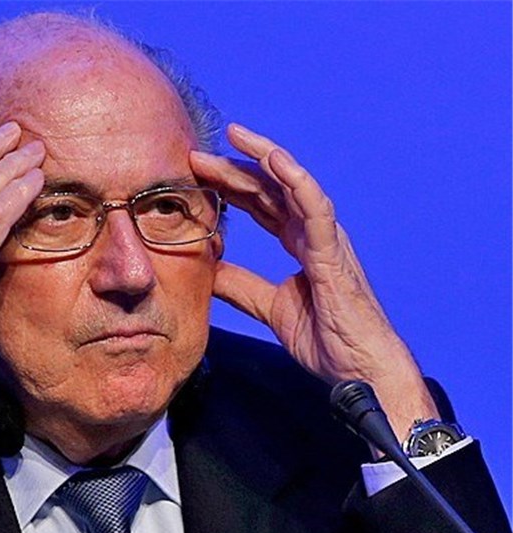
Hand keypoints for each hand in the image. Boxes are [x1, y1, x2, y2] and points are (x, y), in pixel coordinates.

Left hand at [191, 123, 438, 443]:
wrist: (358, 371)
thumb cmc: (327, 339)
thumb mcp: (269, 307)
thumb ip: (241, 286)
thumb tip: (209, 270)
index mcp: (300, 244)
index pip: (261, 205)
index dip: (230, 188)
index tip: (197, 175)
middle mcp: (313, 233)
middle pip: (270, 190)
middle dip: (234, 170)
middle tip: (197, 155)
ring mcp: (326, 238)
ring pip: (293, 185)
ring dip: (262, 159)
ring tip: (233, 137)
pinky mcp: (334, 251)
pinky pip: (316, 207)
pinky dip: (296, 180)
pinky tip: (274, 160)